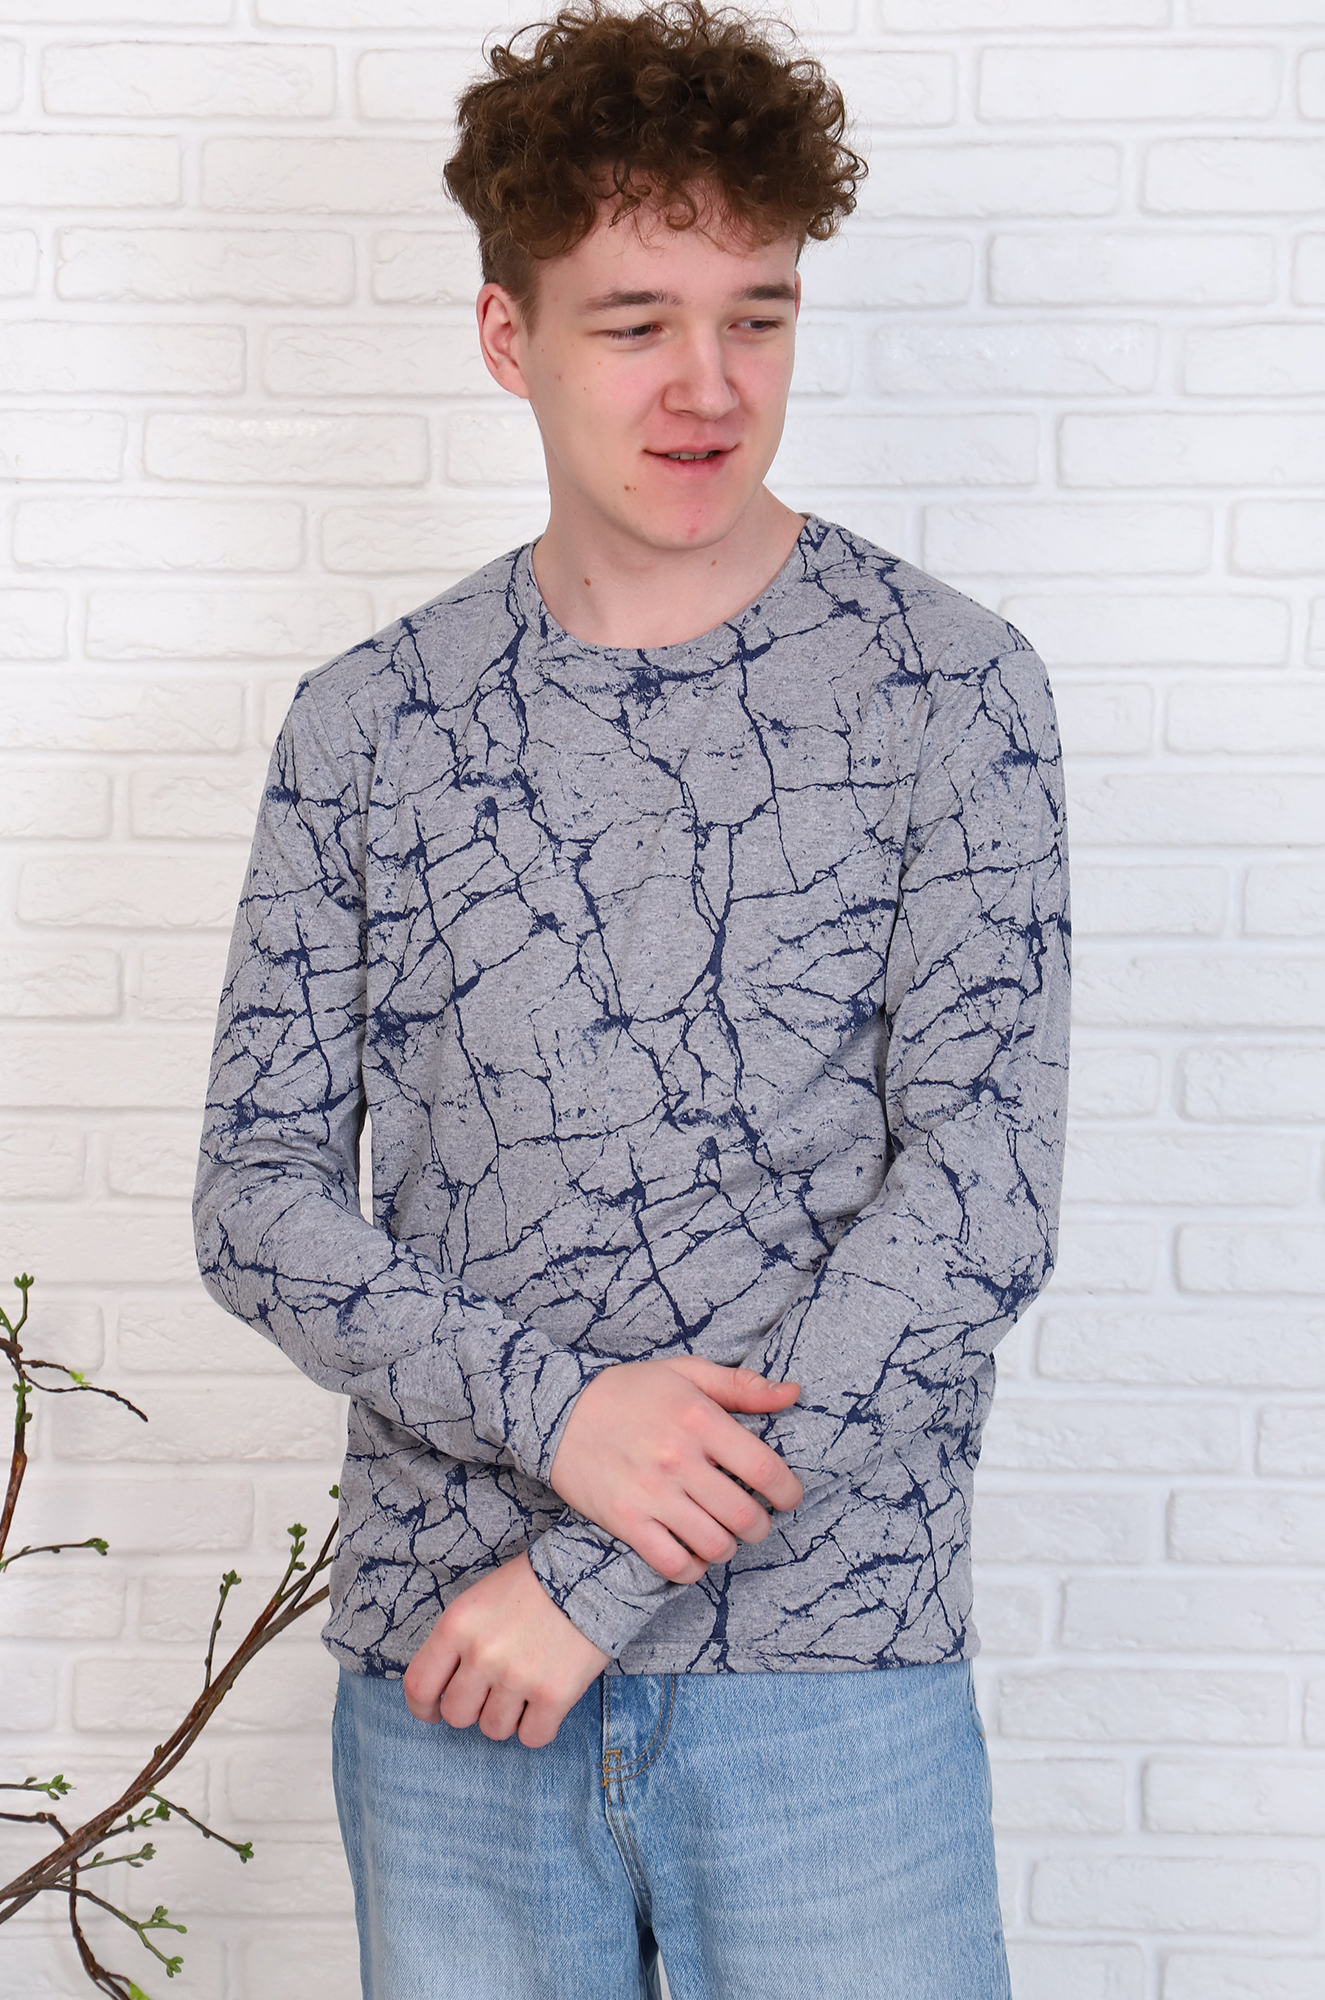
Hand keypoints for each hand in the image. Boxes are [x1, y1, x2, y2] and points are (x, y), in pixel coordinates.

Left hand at [402, 1552, 609, 1747]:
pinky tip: (546, 1701)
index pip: (419, 1686)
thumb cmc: (533, 1585)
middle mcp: (482, 1654)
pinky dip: (538, 1726)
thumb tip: (443, 1691)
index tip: (435, 1711)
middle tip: (495, 1689)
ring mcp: (517, 1677)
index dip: (424, 1708)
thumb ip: (457, 1643)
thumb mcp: (479, 1601)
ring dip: (508, 1716)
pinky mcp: (553, 1695)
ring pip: (493, 1730)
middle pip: (457, 1714)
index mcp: (457, 1625)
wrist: (591, 1571)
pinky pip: (532, 1737)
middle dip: (473, 1708)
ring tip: (526, 1686)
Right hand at [549, 1355, 802, 1585]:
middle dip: (760, 1525)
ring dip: (727, 1548)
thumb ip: (741, 1385)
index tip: (788, 1497)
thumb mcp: (685, 1373)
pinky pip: (672, 1564)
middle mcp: (677, 1458)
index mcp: (698, 1419)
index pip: (763, 1468)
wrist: (556, 1412)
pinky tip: (691, 1554)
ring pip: (714, 1545)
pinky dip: (691, 1569)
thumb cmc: (628, 1391)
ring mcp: (649, 1493)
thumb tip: (793, 1394)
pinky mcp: (624, 1521)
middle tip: (754, 1520)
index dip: (787, 1491)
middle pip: (744, 1515)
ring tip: (723, 1536)